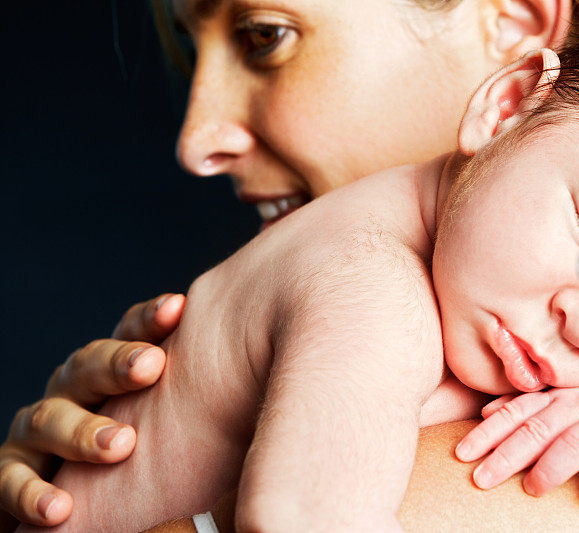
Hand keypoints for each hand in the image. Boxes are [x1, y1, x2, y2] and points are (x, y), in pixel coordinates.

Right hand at [0, 293, 183, 528]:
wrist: (75, 504)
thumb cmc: (143, 453)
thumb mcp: (169, 420)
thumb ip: (197, 404)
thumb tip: (269, 403)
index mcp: (113, 371)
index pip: (128, 335)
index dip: (149, 320)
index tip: (179, 307)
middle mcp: (74, 390)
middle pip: (87, 365)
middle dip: (118, 364)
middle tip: (152, 367)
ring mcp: (38, 428)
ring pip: (49, 417)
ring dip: (83, 431)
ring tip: (121, 446)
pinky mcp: (12, 470)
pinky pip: (11, 476)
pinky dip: (32, 493)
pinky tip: (60, 508)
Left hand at [454, 387, 578, 504]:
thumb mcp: (564, 404)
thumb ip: (527, 407)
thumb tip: (485, 411)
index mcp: (560, 397)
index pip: (517, 413)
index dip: (488, 433)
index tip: (462, 454)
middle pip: (539, 429)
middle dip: (506, 454)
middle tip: (481, 478)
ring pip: (577, 443)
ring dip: (551, 466)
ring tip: (533, 487)